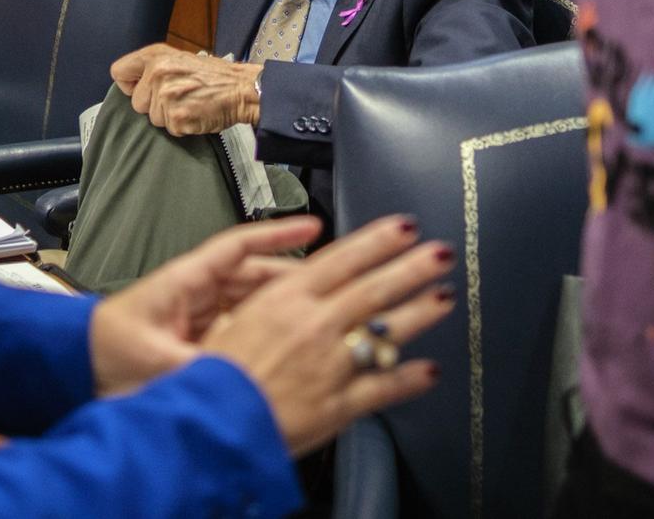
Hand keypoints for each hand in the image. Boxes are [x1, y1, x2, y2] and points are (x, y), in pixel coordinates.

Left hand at [89, 216, 320, 395]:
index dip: (278, 234)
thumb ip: (202, 366)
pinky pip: (239, 327)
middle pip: (254, 275)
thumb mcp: (155, 360)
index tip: (312, 227)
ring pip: (250, 302)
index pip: (239, 246)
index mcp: (184, 281)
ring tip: (315, 316)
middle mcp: (195, 292)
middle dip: (291, 279)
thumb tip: (240, 373)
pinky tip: (282, 347)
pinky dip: (261, 332)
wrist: (70, 368)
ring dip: (279, 307)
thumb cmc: (100, 353)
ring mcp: (197, 314)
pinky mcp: (195, 339)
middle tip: (330, 285)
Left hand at [112, 43, 261, 135]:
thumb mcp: (180, 59)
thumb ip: (155, 68)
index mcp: (155, 56)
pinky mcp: (176, 117)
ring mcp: (166, 96)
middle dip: (154, 105)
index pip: (119, 72)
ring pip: (153, 118)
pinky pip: (169, 129)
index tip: (142, 89)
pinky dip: (182, 126)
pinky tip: (195, 113)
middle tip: (178, 97)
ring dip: (170, 116)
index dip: (130, 85)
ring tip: (189, 103)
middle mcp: (157, 73)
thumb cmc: (214, 76)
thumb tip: (134, 83)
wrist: (242, 89)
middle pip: (137, 103)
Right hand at [201, 214, 455, 455]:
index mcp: (286, 299)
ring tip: (445, 297)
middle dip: (413, 268)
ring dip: (420, 312)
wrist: (208, 426)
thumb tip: (299, 290)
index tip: (405, 227)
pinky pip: (383, 388)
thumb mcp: (232, 321)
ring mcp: (331, 365)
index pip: (344, 259)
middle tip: (441, 253)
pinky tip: (429, 370)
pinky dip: (409, 378)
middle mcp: (315, 325)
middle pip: (374, 288)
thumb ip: (273, 306)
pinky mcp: (339, 404)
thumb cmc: (212, 375)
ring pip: (386, 331)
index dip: (379, 240)